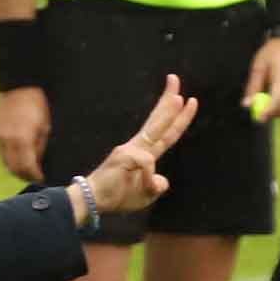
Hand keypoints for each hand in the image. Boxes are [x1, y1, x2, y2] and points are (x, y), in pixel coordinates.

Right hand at [0, 85, 52, 186]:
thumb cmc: (38, 105)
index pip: (27, 167)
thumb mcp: (45, 128)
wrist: (19, 87)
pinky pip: (3, 154)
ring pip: (6, 163)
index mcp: (22, 140)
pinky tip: (20, 159)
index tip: (42, 178)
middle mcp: (8, 141)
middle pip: (14, 169)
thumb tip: (38, 163)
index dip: (35, 175)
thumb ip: (40, 148)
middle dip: (26, 176)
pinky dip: (11, 161)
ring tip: (29, 170)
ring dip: (17, 170)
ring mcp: (0, 138)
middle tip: (36, 177)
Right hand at [80, 77, 196, 213]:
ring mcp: (130, 150)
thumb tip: (161, 180)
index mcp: (144, 154)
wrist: (92, 201)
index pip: (164, 133)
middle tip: (175, 79)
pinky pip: (147, 166)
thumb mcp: (145, 195)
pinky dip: (147, 181)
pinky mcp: (125, 155)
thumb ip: (156, 186)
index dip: (178, 118)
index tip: (187, 100)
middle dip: (169, 101)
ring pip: (155, 132)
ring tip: (179, 100)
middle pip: (159, 122)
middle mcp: (137, 147)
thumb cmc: (116, 196)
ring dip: (169, 114)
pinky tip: (139, 186)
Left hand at [243, 35, 279, 126]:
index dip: (268, 111)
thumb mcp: (258, 67)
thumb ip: (253, 87)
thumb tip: (247, 104)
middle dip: (268, 114)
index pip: (278, 99)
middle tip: (255, 112)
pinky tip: (271, 95)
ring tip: (263, 97)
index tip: (258, 118)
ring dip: (272, 110)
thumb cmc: (271, 53)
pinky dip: (277, 106)